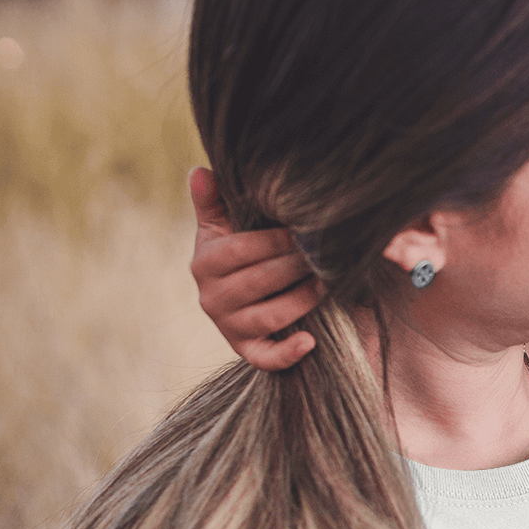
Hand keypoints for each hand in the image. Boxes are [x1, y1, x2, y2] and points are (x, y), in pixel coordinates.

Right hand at [189, 167, 325, 369]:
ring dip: (301, 300)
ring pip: (269, 316)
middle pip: (258, 282)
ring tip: (328, 285)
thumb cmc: (235, 251)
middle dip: (295, 267)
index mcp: (204, 264)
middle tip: (326, 256)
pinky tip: (310, 341)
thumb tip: (200, 171)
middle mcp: (211, 299)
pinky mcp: (245, 350)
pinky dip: (287, 353)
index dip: (274, 242)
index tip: (304, 232)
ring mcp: (228, 327)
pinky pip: (265, 358)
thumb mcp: (220, 226)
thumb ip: (212, 201)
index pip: (241, 251)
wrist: (236, 296)